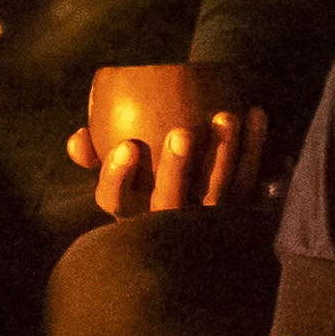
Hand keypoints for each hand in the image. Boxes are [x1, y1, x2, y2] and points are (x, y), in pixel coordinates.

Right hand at [67, 61, 266, 217]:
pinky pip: (249, 177)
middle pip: (170, 202)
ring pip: (216, 192)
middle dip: (176, 169)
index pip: (116, 200)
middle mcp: (168, 222)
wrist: (191, 177)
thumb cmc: (143, 161)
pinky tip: (255, 113)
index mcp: (131, 210)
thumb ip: (93, 148)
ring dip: (223, 154)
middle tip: (181, 132)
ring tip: (225, 117)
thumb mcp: (115, 160)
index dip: (118, 177)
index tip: (126, 146)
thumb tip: (79, 138)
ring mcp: (205, 219)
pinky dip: (254, 145)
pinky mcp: (239, 208)